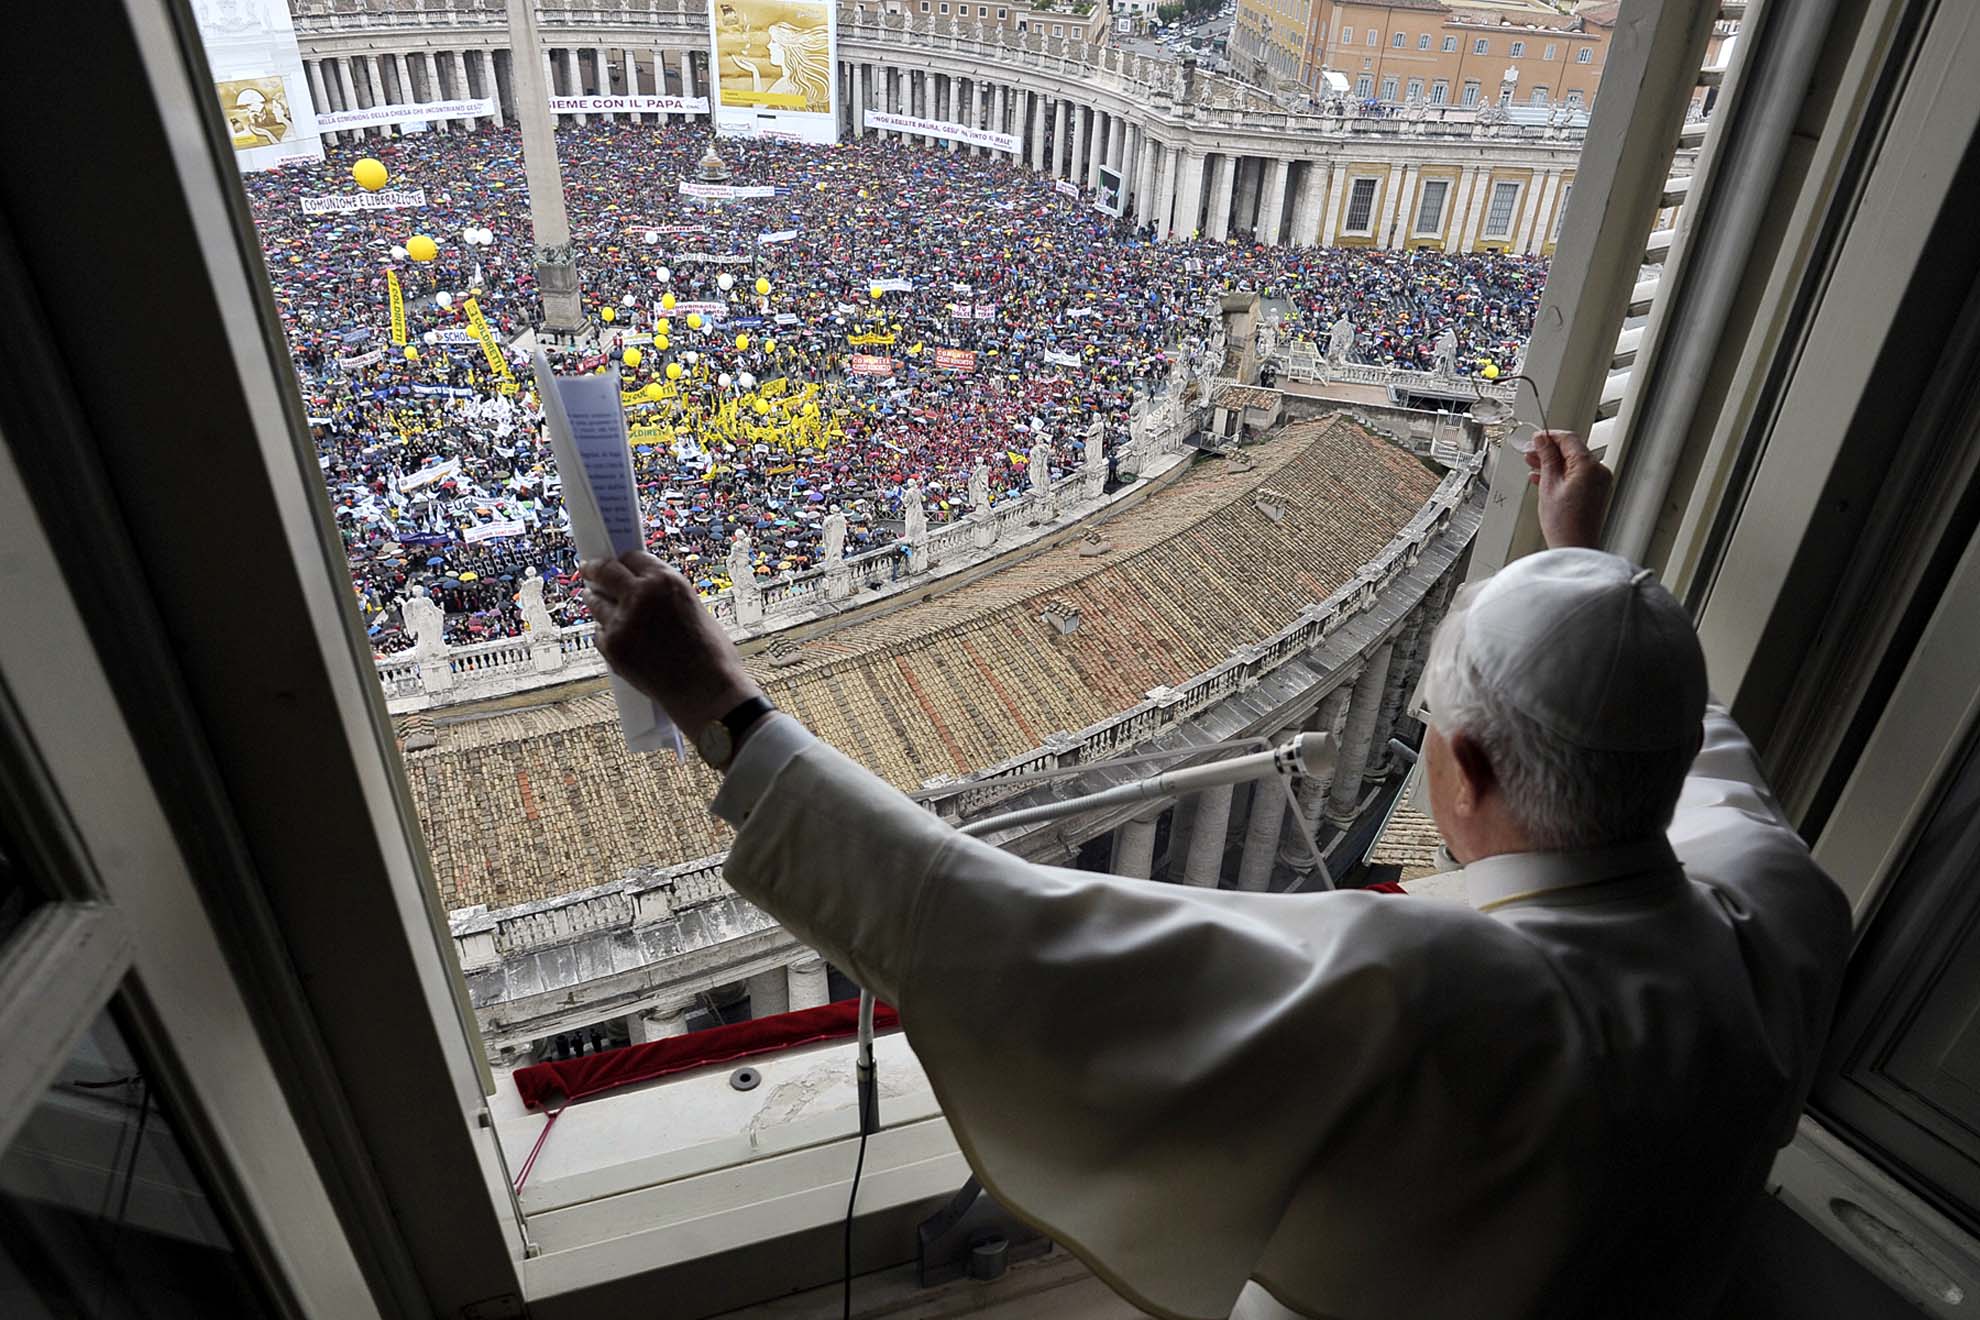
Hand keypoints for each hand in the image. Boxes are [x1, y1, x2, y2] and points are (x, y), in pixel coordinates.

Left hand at [580, 551, 763, 734]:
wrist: (708, 692)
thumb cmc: (711, 655)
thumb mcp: (694, 608)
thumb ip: (665, 597)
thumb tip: (643, 593)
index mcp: (667, 580)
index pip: (632, 557)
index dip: (623, 561)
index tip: (615, 562)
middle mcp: (641, 595)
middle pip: (606, 571)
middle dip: (594, 568)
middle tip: (588, 569)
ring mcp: (623, 621)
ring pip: (596, 602)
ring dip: (594, 600)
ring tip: (593, 599)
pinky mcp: (613, 647)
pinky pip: (601, 634)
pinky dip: (606, 635)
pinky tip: (617, 639)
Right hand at [1524, 430, 1612, 550]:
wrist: (1574, 547)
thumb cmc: (1564, 523)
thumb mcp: (1548, 485)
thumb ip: (1546, 458)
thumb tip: (1542, 441)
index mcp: (1589, 466)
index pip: (1569, 439)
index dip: (1550, 436)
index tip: (1535, 439)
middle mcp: (1599, 471)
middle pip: (1572, 450)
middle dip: (1550, 450)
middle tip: (1530, 453)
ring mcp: (1599, 482)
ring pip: (1574, 463)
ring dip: (1554, 462)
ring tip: (1534, 466)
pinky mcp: (1596, 492)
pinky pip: (1578, 475)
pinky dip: (1562, 474)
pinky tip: (1544, 478)